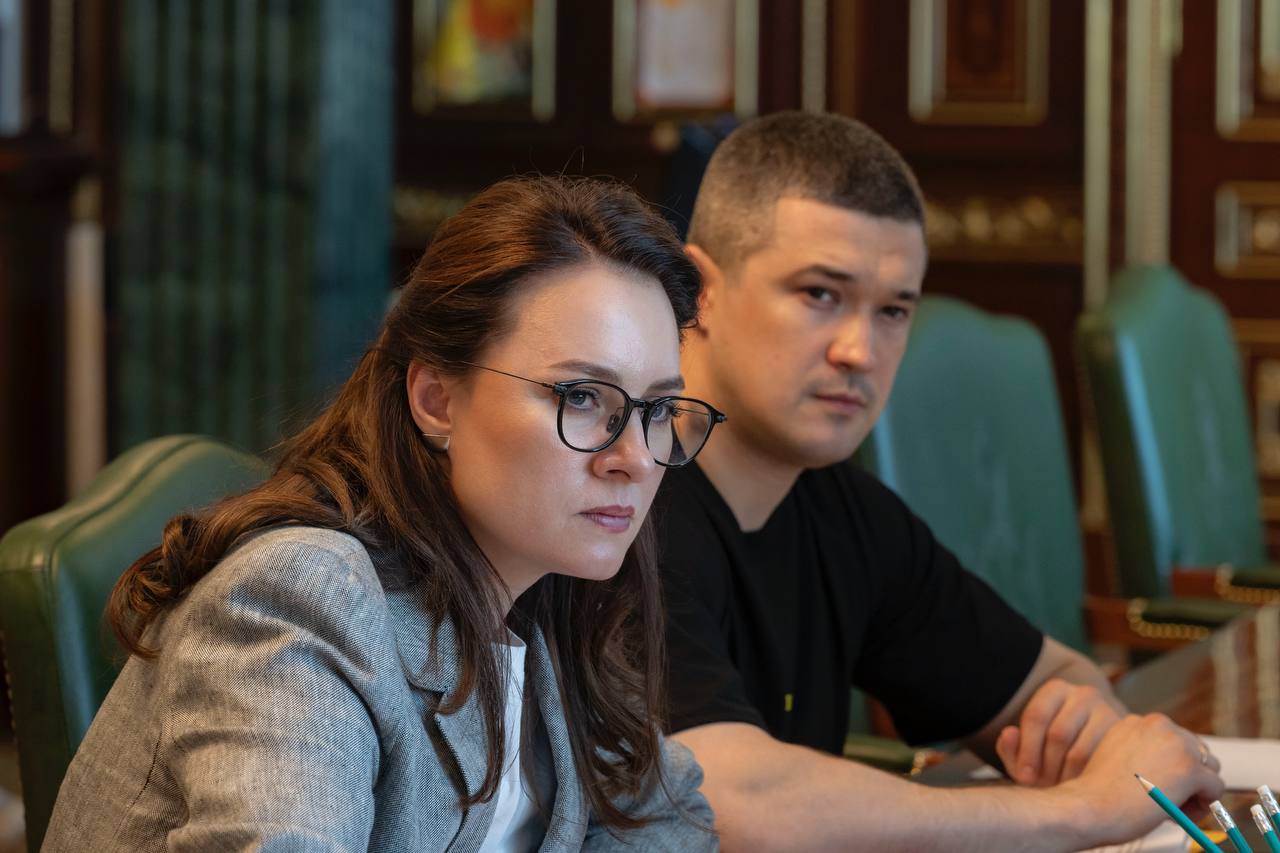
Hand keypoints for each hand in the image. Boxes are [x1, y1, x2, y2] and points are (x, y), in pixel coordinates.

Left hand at [995, 677, 1120, 785]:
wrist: (1097, 758)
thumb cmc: (1051, 755)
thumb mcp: (1026, 753)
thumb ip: (1010, 747)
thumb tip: (1010, 734)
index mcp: (1055, 690)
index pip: (1036, 716)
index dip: (1027, 750)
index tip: (1024, 776)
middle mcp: (1084, 694)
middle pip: (1058, 734)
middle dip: (1046, 766)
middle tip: (1042, 786)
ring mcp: (1109, 713)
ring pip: (1079, 753)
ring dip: (1064, 777)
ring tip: (1058, 791)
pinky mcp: (1127, 739)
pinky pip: (1102, 767)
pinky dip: (1086, 782)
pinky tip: (1080, 791)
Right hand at [1056, 713, 1223, 847]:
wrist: (1088, 806)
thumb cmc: (1098, 790)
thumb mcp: (1118, 756)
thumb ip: (1144, 752)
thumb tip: (1170, 766)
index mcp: (1140, 721)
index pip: (1176, 741)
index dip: (1171, 767)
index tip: (1158, 784)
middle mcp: (1160, 725)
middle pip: (1197, 752)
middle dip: (1188, 776)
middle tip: (1167, 798)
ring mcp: (1177, 745)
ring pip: (1209, 768)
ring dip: (1196, 790)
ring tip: (1172, 806)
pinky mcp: (1190, 769)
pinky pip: (1215, 789)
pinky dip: (1203, 805)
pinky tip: (1177, 812)